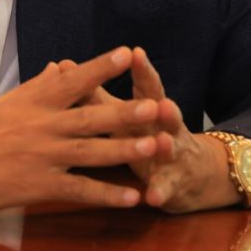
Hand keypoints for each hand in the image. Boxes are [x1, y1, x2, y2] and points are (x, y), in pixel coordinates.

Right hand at [0, 46, 163, 212]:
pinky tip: (132, 197)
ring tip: (155, 146)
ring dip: (125, 149)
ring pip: (91, 152)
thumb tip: (59, 68)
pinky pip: (80, 190)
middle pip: (90, 117)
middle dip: (125, 111)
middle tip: (155, 104)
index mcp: (33, 102)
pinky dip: (107, 194)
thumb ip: (36, 88)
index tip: (126, 52)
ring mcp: (41, 156)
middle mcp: (41, 125)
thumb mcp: (4, 102)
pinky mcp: (38, 186)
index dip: (100, 67)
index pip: (72, 80)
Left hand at [82, 47, 240, 212]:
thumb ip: (93, 92)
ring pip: (168, 148)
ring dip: (165, 145)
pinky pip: (165, 188)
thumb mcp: (120, 113)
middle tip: (159, 102)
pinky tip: (152, 197)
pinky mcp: (171, 183)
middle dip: (158, 107)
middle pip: (161, 113)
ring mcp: (169, 155)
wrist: (188, 171)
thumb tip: (62, 66)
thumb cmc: (142, 133)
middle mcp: (160, 127)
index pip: (144, 85)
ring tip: (163, 142)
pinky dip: (159, 191)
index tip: (134, 53)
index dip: (140, 70)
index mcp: (144, 108)